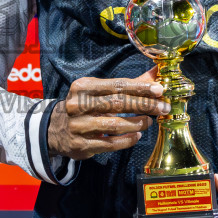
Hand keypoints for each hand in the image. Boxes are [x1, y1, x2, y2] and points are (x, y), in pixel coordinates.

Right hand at [46, 69, 167, 160]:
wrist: (54, 130)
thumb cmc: (84, 106)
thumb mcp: (100, 91)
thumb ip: (129, 84)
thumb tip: (156, 72)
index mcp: (83, 87)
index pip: (116, 85)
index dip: (140, 87)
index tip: (159, 89)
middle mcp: (77, 105)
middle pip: (117, 103)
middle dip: (144, 105)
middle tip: (163, 107)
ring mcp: (78, 126)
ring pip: (114, 125)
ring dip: (136, 123)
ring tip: (149, 121)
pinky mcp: (80, 145)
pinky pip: (109, 143)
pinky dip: (126, 140)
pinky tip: (137, 136)